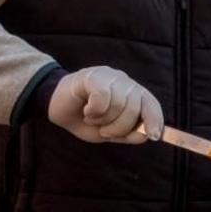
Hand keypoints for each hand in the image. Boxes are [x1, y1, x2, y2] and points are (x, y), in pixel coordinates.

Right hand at [47, 67, 162, 143]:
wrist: (55, 107)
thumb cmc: (85, 119)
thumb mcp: (108, 132)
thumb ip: (128, 134)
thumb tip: (146, 135)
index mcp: (132, 95)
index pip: (151, 104)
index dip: (155, 120)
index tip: (154, 136)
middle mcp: (125, 82)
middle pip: (134, 107)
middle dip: (119, 127)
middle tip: (103, 131)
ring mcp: (109, 76)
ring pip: (119, 103)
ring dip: (103, 120)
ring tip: (92, 118)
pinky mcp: (93, 75)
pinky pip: (102, 97)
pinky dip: (94, 111)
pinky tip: (86, 110)